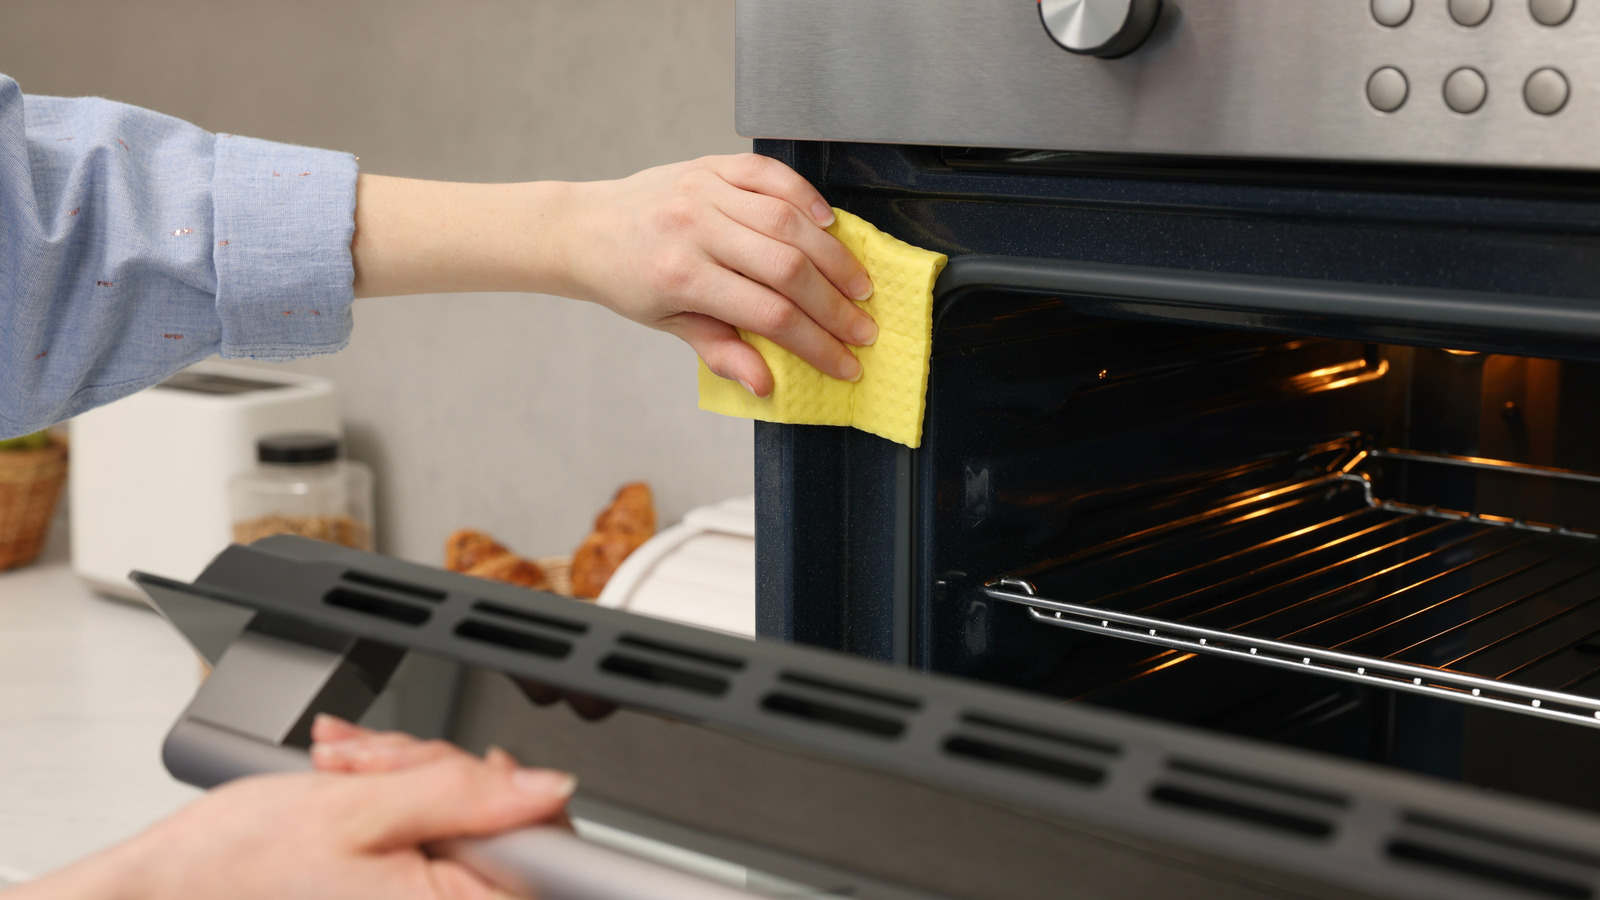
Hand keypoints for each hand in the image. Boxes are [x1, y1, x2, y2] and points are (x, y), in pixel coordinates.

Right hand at [17, 719, 572, 899]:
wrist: (152, 895)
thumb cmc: (231, 869)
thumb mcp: (356, 807)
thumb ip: (463, 794)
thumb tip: (550, 788)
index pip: (549, 860)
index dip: (523, 802)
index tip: (482, 775)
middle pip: (502, 834)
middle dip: (442, 775)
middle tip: (374, 766)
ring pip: (458, 829)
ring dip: (405, 781)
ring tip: (341, 776)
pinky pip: (424, 850)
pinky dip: (391, 808)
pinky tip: (347, 791)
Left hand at [350, 155, 875, 398]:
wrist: (587, 228)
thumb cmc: (630, 281)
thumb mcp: (669, 325)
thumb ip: (720, 351)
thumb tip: (766, 384)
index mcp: (681, 276)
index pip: (768, 315)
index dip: (816, 344)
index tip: (846, 364)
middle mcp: (694, 227)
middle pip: (787, 267)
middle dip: (835, 305)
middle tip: (864, 329)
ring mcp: (703, 189)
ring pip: (788, 219)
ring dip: (833, 256)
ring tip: (859, 285)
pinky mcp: (710, 164)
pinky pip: (770, 175)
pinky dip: (806, 196)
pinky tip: (829, 223)